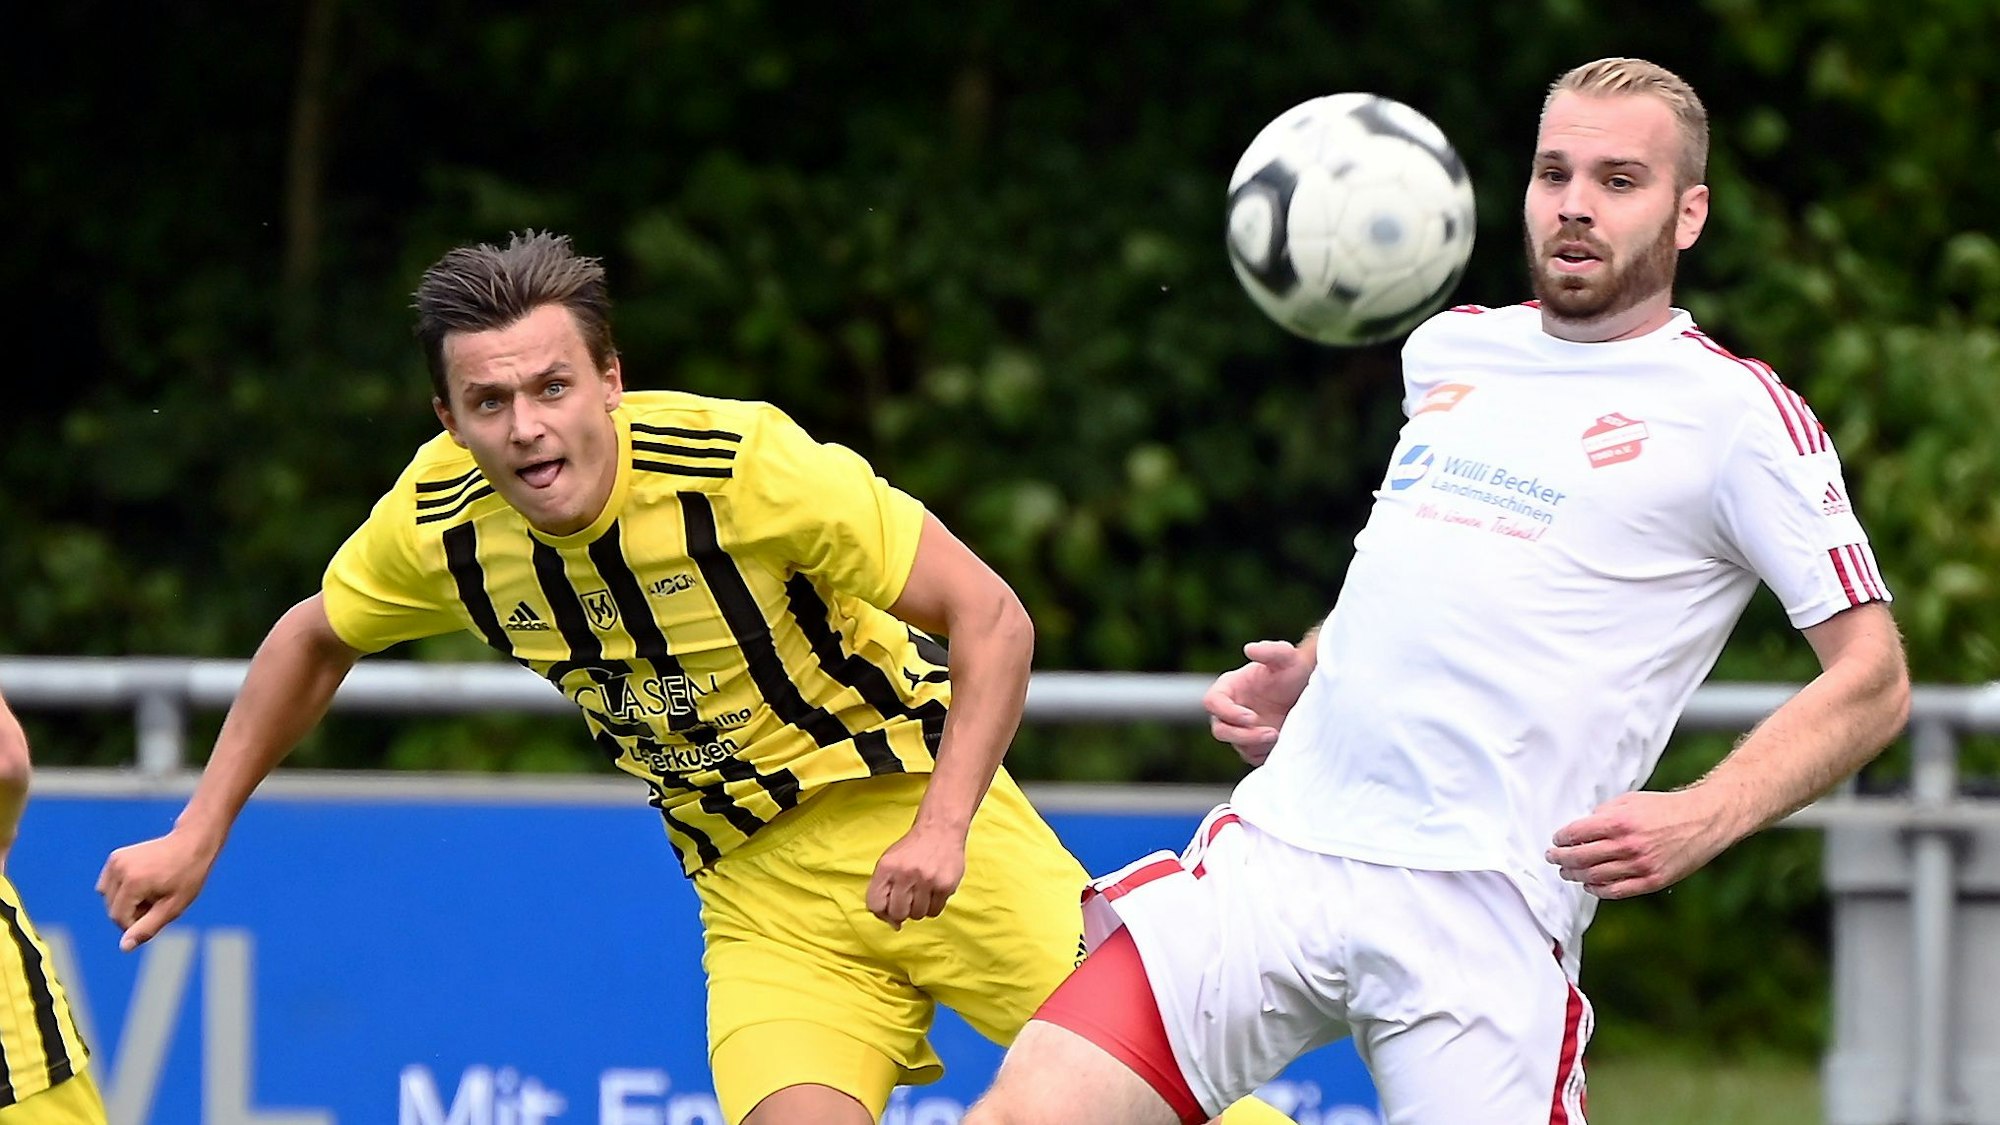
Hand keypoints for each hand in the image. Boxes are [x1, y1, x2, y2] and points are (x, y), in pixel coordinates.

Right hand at [97, 830, 219, 951]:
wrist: (192, 843)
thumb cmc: (187, 876)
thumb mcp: (173, 907)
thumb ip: (147, 928)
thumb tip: (124, 947)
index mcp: (132, 882)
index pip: (119, 918)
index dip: (136, 923)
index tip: (158, 912)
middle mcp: (119, 869)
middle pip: (112, 908)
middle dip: (132, 911)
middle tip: (158, 899)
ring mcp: (115, 861)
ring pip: (107, 897)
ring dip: (125, 901)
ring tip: (151, 891)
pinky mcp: (115, 857)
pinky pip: (108, 884)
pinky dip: (121, 890)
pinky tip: (143, 882)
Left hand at [866, 826, 966, 929]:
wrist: (940, 829)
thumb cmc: (912, 850)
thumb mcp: (889, 863)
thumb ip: (883, 892)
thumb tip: (894, 925)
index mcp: (886, 867)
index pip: (875, 904)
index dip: (881, 911)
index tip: (889, 905)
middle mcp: (905, 874)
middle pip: (897, 913)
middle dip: (902, 911)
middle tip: (908, 898)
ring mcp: (927, 880)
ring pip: (917, 915)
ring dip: (919, 908)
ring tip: (921, 891)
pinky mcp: (945, 885)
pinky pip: (935, 911)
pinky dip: (933, 906)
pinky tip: (932, 891)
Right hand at [1203, 640, 1314, 765]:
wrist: (1311, 691)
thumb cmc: (1294, 670)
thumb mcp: (1286, 656)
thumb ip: (1270, 650)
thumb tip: (1249, 649)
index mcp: (1229, 688)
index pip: (1212, 702)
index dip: (1228, 712)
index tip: (1251, 717)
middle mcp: (1230, 710)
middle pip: (1220, 730)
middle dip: (1243, 735)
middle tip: (1271, 733)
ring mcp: (1242, 730)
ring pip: (1238, 745)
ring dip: (1258, 744)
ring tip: (1281, 735)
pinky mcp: (1255, 745)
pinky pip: (1253, 756)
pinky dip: (1266, 753)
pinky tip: (1283, 743)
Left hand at [1546, 790, 1731, 899]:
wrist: (1703, 820)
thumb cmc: (1665, 808)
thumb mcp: (1630, 800)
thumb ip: (1603, 813)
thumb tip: (1581, 829)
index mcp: (1619, 822)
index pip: (1577, 833)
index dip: (1561, 838)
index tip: (1556, 840)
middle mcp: (1628, 845)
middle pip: (1581, 857)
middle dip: (1561, 858)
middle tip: (1553, 857)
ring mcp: (1640, 866)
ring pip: (1595, 876)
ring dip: (1575, 875)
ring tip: (1567, 871)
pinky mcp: (1652, 881)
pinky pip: (1617, 891)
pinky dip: (1598, 889)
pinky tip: (1590, 885)